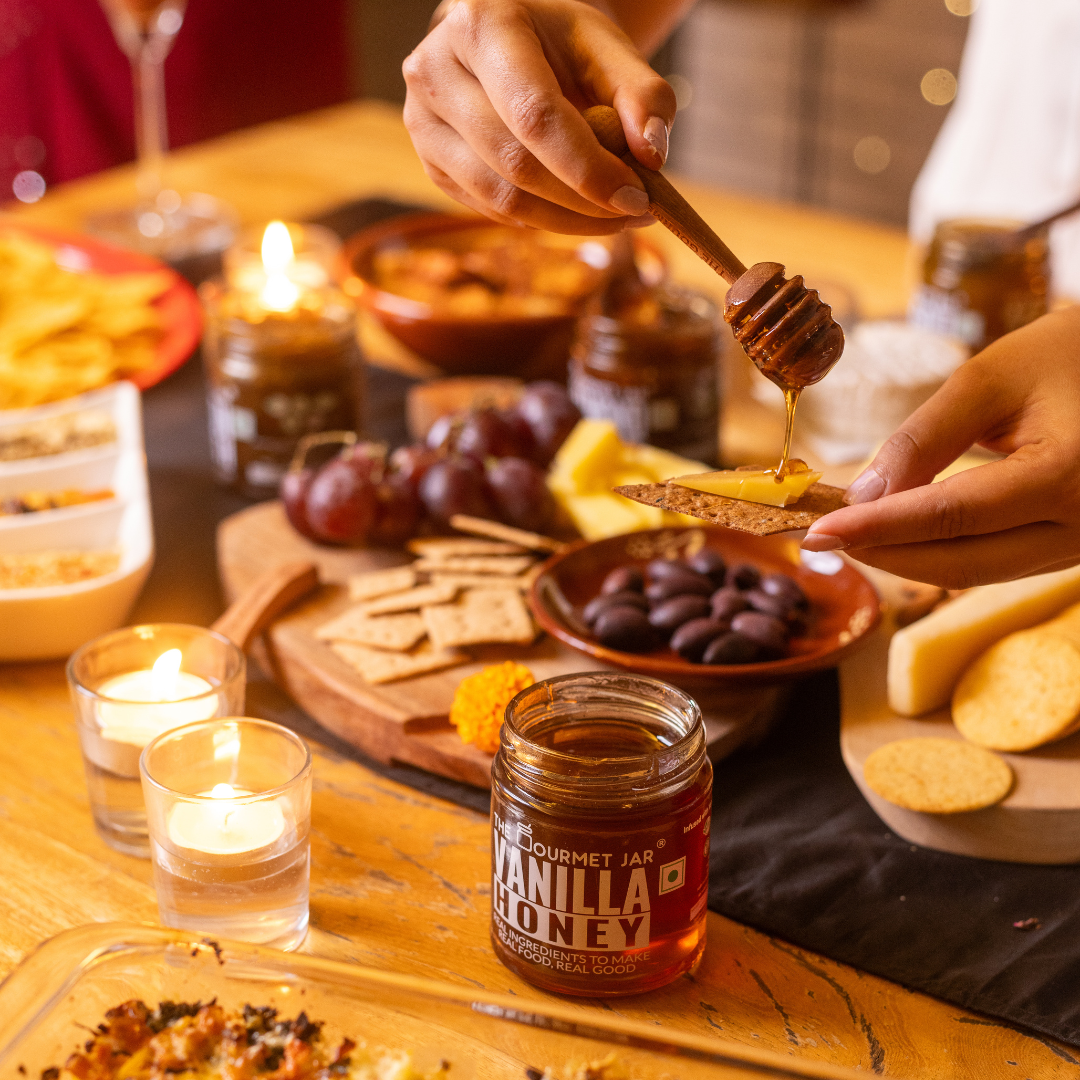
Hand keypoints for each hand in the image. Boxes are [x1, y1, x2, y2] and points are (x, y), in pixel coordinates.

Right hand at [402, 0, 676, 233]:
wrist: (509, 43)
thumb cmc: (560, 43)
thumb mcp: (608, 49)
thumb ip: (643, 95)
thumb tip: (652, 155)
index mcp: (480, 23)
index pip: (535, 115)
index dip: (588, 167)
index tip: (638, 197)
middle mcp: (435, 71)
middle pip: (516, 163)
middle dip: (583, 201)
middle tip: (636, 211)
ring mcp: (423, 122)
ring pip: (501, 198)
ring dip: (565, 221)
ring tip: (615, 217)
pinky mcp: (431, 163)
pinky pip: (491, 210)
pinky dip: (541, 220)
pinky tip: (575, 209)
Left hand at [801, 306, 1079, 587]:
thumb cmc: (1067, 356)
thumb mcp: (988, 379)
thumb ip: (923, 438)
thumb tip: (862, 495)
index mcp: (1069, 475)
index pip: (951, 516)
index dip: (877, 527)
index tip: (818, 532)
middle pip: (962, 564)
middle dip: (884, 554)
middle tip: (820, 539)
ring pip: (977, 574)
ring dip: (907, 559)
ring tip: (849, 534)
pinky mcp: (1072, 549)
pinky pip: (997, 562)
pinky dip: (942, 552)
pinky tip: (896, 534)